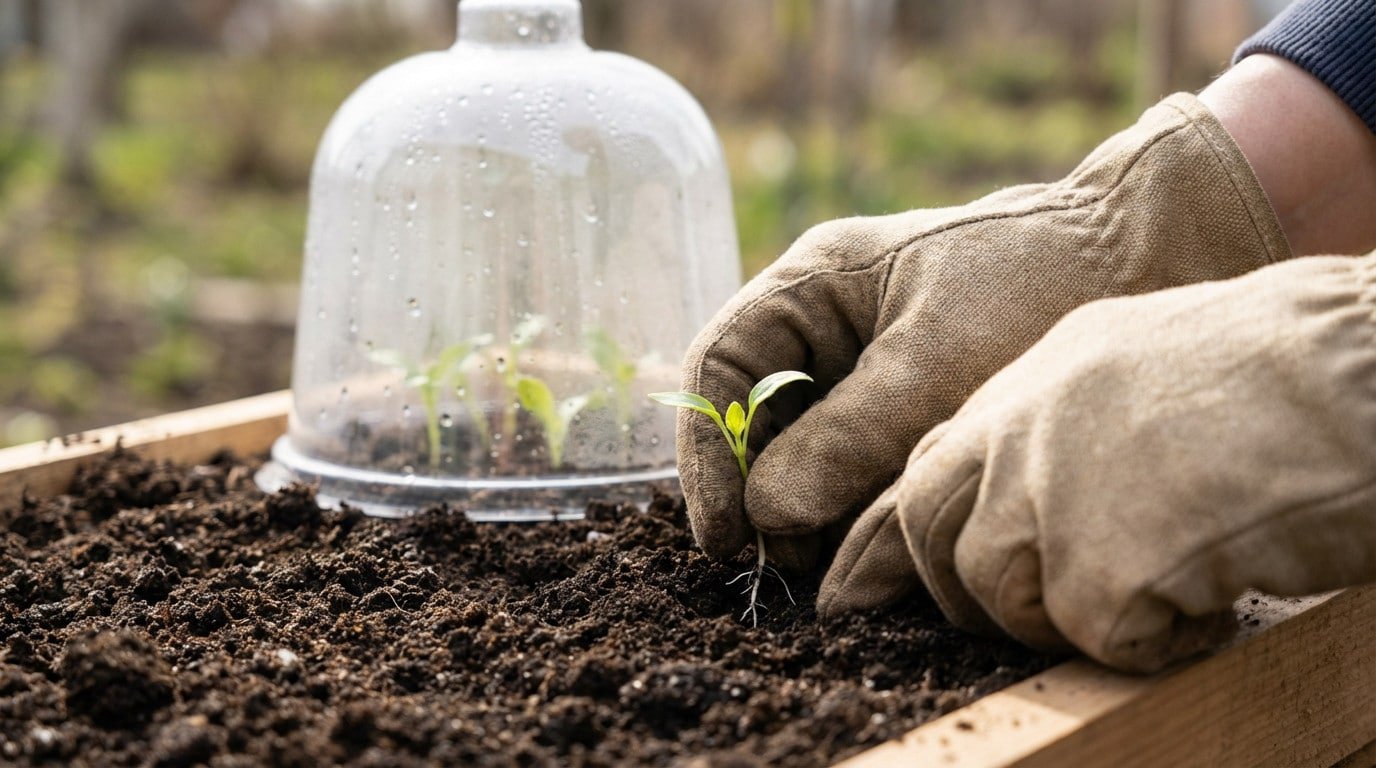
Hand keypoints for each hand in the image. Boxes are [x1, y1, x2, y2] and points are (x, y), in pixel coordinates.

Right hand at [677, 94, 1288, 567]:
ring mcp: (864, 372)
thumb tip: (769, 516)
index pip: (720, 367)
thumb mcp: (935, 363)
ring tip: (826, 567)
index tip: (727, 532)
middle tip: (783, 567)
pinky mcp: (904, 413)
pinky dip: (852, 511)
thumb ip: (848, 438)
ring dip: (805, 513)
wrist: (1145, 260)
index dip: (706, 452)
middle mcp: (825, 329)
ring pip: (801, 453)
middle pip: (752, 420)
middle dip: (758, 494)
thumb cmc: (1036, 284)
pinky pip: (854, 469)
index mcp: (814, 284)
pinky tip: (872, 545)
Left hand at [819, 253, 1375, 672]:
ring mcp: (1048, 493)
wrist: (1357, 371)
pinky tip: (1212, 595)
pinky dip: (1152, 637)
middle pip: (932, 534)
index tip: (865, 590)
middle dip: (961, 592)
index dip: (898, 535)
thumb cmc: (1282, 367)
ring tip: (1160, 584)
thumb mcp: (1138, 363)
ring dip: (1070, 614)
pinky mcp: (1095, 565)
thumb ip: (1063, 418)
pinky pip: (1094, 636)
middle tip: (1037, 612)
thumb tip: (1026, 493)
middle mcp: (1019, 429)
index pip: (925, 466)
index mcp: (1031, 378)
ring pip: (1001, 595)